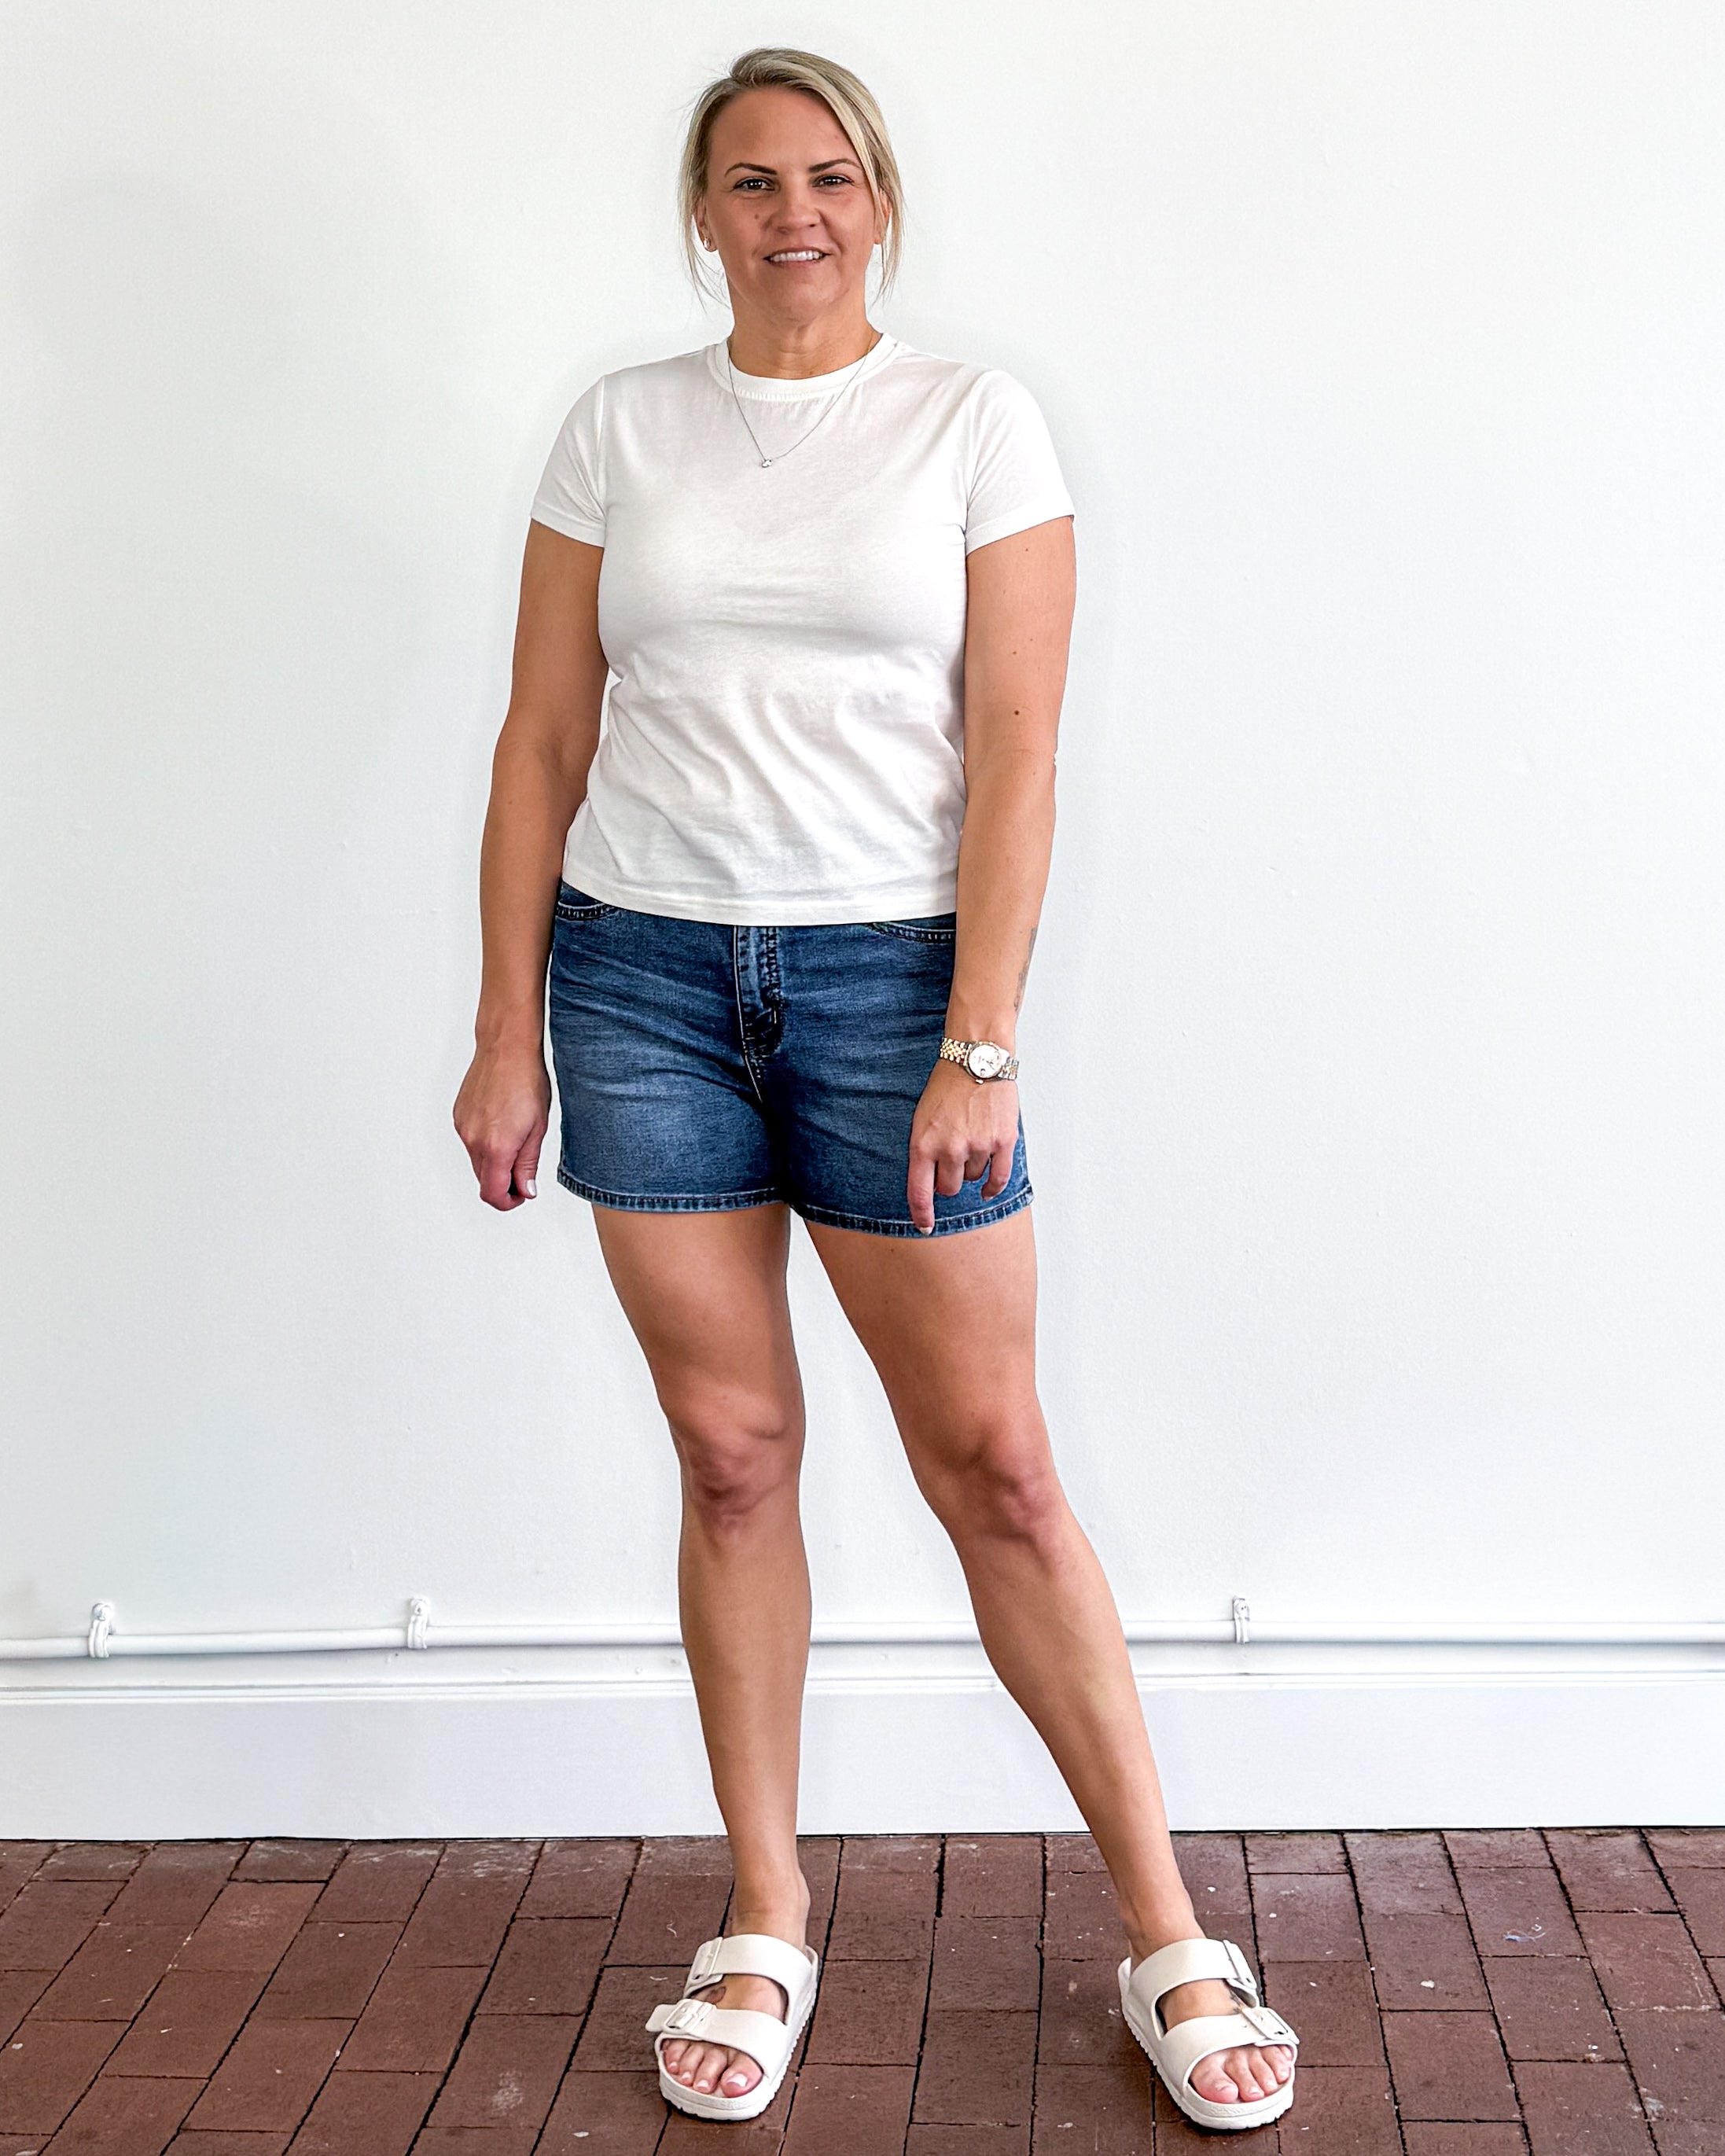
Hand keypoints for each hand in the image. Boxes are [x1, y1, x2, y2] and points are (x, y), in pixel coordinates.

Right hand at [453, 1044, 550, 1210]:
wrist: (505, 1049)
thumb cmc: (526, 1081)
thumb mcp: (538, 1128)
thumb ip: (528, 1164)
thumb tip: (525, 1190)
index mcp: (496, 1147)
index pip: (492, 1193)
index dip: (508, 1202)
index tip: (521, 1195)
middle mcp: (473, 1140)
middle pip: (484, 1180)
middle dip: (504, 1183)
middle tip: (525, 1171)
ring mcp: (463, 1128)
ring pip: (477, 1161)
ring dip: (495, 1162)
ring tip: (517, 1138)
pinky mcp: (458, 1117)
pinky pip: (471, 1142)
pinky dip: (485, 1144)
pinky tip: (502, 1124)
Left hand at [906, 1057, 1018, 1234]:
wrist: (975, 1058)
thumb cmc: (946, 1086)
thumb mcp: (921, 1118)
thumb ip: (925, 1151)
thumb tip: (932, 1184)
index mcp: (923, 1143)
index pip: (919, 1192)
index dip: (922, 1215)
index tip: (924, 1226)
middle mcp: (949, 1149)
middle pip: (949, 1188)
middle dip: (949, 1181)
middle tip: (952, 1161)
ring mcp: (977, 1146)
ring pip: (973, 1179)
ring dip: (971, 1169)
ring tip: (971, 1142)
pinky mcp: (1002, 1142)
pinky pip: (998, 1178)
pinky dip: (992, 1187)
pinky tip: (987, 1189)